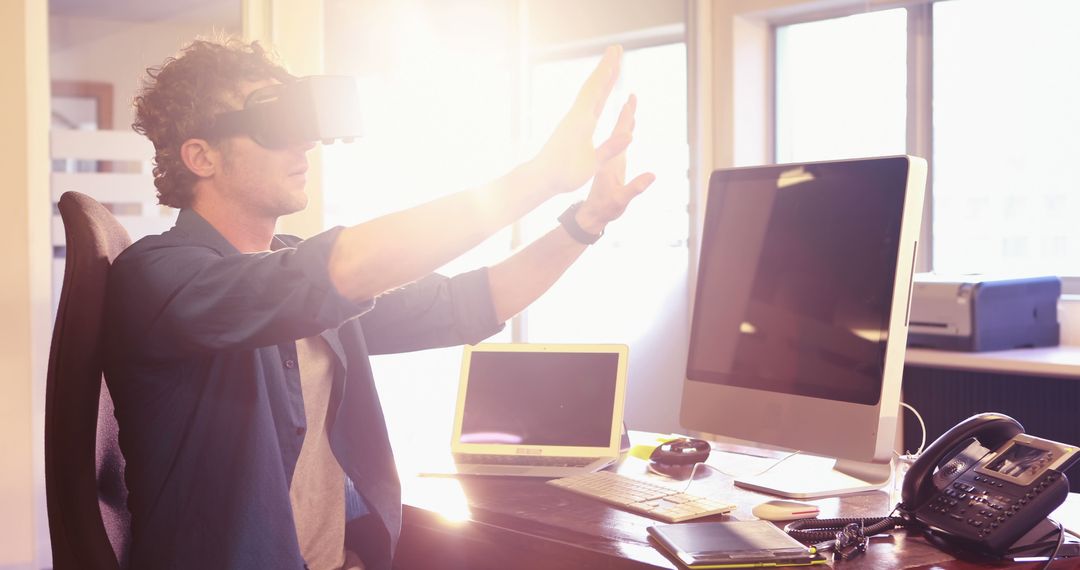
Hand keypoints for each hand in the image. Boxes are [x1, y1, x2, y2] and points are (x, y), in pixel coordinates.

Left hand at [531, 45, 632, 194]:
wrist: (542, 178)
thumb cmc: (564, 173)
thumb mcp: (591, 164)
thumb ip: (610, 148)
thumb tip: (630, 135)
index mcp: (581, 121)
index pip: (596, 89)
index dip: (607, 70)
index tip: (616, 53)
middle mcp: (577, 115)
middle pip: (594, 85)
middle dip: (606, 67)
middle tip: (617, 48)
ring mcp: (574, 120)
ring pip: (591, 93)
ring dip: (603, 78)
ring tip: (613, 65)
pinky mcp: (573, 127)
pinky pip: (589, 104)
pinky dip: (598, 94)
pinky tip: (601, 92)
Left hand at [575, 94, 654, 233]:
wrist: (589, 214)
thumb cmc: (604, 208)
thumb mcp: (621, 199)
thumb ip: (635, 187)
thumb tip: (652, 175)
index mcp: (610, 160)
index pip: (618, 133)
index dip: (625, 115)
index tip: (631, 98)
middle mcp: (607, 156)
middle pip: (617, 129)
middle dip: (626, 111)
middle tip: (633, 95)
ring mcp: (606, 159)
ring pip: (615, 134)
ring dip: (623, 119)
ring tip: (630, 105)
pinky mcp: (608, 163)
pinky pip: (614, 142)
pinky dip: (621, 131)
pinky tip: (626, 128)